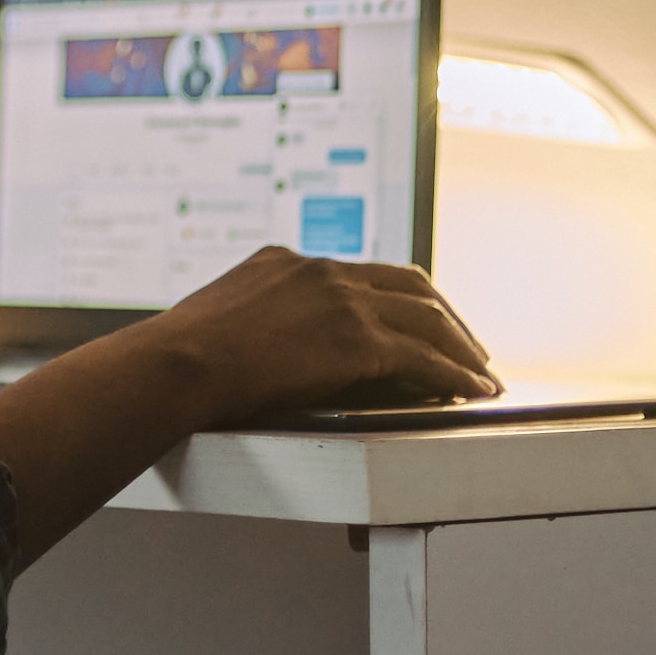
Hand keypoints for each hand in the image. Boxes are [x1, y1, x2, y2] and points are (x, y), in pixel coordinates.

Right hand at [0, 248, 498, 565]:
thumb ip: (246, 326)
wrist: (176, 364)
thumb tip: (249, 355)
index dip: (395, 297)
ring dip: (461, 347)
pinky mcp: (359, 339)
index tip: (413, 317)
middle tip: (465, 344)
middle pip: (407, 283)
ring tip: (479, 372)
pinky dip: (457, 374)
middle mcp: (320, 271)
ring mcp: (342, 300)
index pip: (358, 272)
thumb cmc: (179, 361)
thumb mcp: (215, 324)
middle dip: (443, 315)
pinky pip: (426, 358)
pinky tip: (472, 391)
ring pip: (428, 317)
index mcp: (285, 263)